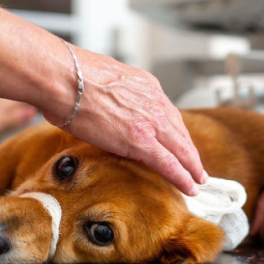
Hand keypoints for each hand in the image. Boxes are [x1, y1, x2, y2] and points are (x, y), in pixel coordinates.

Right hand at [45, 47, 205, 195]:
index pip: (169, 113)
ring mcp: (151, 121)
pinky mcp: (142, 141)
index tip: (180, 143)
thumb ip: (113, 93)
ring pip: (182, 149)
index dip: (176, 132)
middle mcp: (154, 101)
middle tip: (197, 167)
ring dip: (192, 167)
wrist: (65, 78)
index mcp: (146, 85)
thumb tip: (106, 103)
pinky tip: (188, 187)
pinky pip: (169, 163)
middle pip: (181, 132)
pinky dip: (182, 177)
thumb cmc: (71, 76)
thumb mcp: (104, 78)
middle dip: (190, 152)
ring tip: (197, 180)